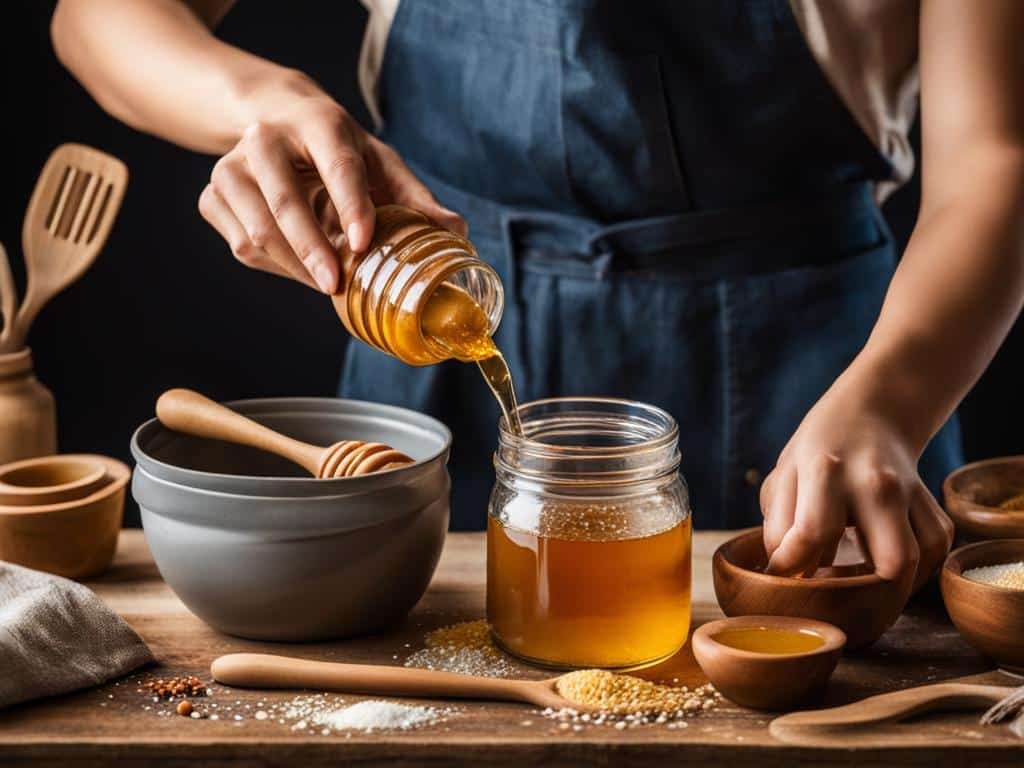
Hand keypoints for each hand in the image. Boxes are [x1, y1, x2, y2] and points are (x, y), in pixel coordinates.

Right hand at [198, 95, 464, 292]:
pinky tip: (299, 266)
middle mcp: (265, 138)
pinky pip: (241, 245)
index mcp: (318, 123)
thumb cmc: (336, 148)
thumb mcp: (378, 161)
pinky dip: (274, 266)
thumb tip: (457, 232)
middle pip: (285, 203)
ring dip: (294, 267)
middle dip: (313, 251)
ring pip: (257, 232)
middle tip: (338, 287)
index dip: (351, 206)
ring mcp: (230, 166)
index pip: (337, 165)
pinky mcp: (212, 195)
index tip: (362, 244)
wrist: (272, 120)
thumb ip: (414, 197)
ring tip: (327, 282)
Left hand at [760, 375, 953, 591]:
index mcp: (828, 470)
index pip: (813, 535)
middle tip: (831, 596)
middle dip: (862, 594)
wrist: (871, 414)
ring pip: (918, 564)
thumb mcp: (784, 476)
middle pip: (892, 563)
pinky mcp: (936, 510)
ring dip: (886, 587)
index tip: (782, 574)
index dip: (791, 567)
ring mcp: (913, 496)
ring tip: (855, 583)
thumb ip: (778, 526)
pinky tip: (879, 567)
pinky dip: (910, 573)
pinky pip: (932, 555)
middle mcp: (879, 483)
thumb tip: (784, 577)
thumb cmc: (817, 452)